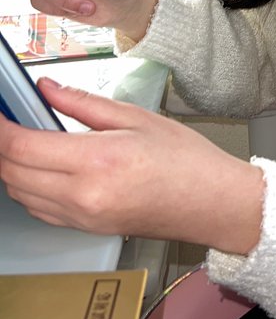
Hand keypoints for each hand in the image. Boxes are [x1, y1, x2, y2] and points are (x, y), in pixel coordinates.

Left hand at [0, 80, 262, 254]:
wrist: (211, 204)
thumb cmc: (185, 161)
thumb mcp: (136, 117)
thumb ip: (82, 103)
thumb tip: (46, 89)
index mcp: (96, 161)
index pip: (21, 146)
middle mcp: (82, 195)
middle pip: (12, 173)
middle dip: (0, 146)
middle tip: (7, 121)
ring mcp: (82, 218)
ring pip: (20, 194)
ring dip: (11, 168)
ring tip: (22, 140)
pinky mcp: (85, 229)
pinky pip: (39, 210)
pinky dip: (28, 188)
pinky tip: (40, 167)